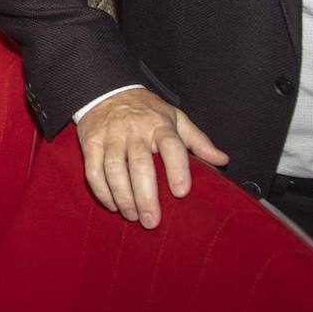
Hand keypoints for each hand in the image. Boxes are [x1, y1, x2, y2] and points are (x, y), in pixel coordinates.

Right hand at [75, 88, 227, 228]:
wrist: (106, 91)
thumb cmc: (146, 110)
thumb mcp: (174, 117)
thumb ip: (197, 140)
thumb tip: (222, 160)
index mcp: (159, 125)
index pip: (171, 146)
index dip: (177, 169)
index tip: (181, 192)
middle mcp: (134, 130)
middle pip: (140, 164)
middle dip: (146, 196)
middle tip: (152, 221)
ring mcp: (110, 137)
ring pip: (114, 170)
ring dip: (123, 197)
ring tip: (133, 215)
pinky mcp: (90, 143)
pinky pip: (93, 171)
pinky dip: (102, 192)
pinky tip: (113, 205)